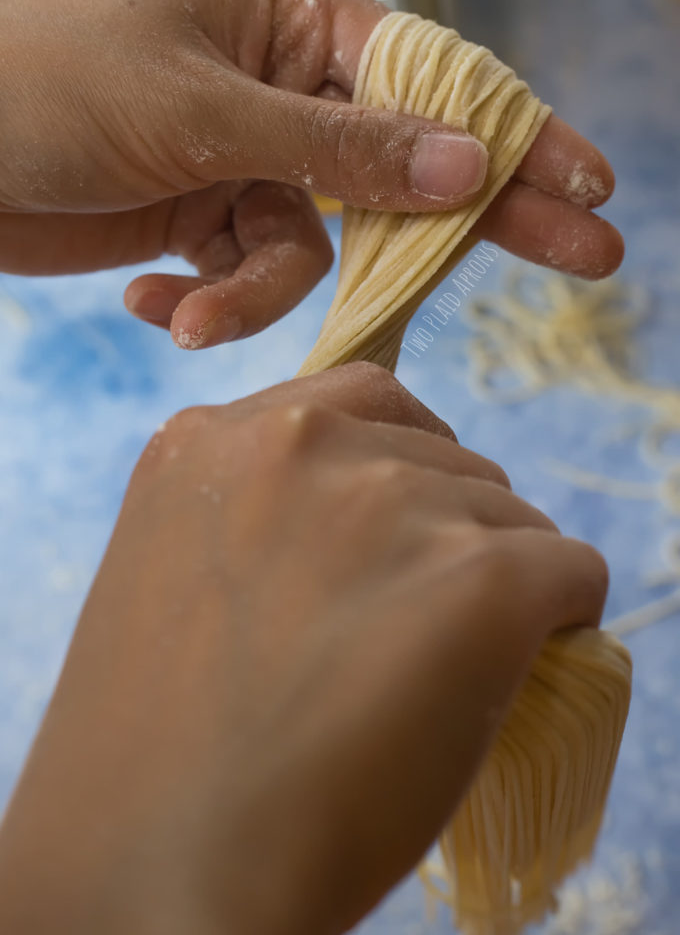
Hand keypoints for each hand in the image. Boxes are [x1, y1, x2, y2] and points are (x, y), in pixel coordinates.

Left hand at [0, 0, 621, 349]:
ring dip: (253, 291)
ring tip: (191, 312)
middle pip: (403, 162)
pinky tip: (154, 303)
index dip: (512, 134)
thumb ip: (339, 147)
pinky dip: (209, 301)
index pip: (426, 79)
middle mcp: (281, 83)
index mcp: (289, 16)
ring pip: (311, 246)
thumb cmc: (52, 90)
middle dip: (469, 219)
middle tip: (585, 251)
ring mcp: (248, 157)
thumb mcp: (205, 111)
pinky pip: (249, 274)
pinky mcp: (208, 219)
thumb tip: (463, 166)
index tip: (588, 184)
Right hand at [0, 364, 607, 934]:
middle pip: (443, 455)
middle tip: (414, 624)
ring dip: (495, 576)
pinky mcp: (477, 577)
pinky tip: (516, 668)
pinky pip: (571, 570)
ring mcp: (389, 502)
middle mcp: (298, 443)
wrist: (162, 874)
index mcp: (211, 441)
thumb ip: (260, 514)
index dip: (394, 469)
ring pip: (508, 515)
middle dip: (445, 526)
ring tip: (441, 669)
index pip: (360, 403)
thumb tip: (387, 514)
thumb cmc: (160, 750)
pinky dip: (563, 612)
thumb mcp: (181, 579)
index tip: (393, 538)